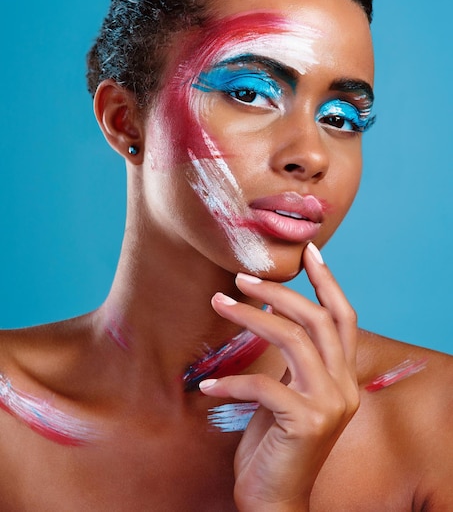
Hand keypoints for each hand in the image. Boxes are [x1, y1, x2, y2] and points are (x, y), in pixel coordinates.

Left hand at [199, 243, 358, 511]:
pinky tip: (208, 383)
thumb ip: (292, 356)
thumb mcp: (287, 389)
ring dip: (250, 317)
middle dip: (278, 291)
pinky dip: (233, 380)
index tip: (309, 250)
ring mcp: (329, 405)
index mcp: (343, 375)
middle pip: (317, 320)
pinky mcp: (306, 424)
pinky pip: (264, 386)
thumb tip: (269, 308)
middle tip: (241, 277)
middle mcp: (344, 387)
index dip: (328, 281)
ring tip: (217, 303)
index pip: (342, 317)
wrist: (274, 499)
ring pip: (293, 340)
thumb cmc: (274, 440)